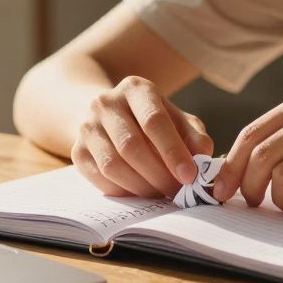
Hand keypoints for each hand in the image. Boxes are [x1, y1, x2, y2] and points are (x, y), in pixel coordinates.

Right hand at [71, 76, 214, 197]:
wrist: (108, 115)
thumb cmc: (151, 119)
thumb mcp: (176, 119)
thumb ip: (194, 136)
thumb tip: (204, 159)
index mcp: (135, 88)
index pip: (153, 120)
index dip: (173, 151)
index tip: (190, 176)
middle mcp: (106, 103)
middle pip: (131, 146)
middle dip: (159, 175)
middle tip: (179, 193)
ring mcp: (87, 127)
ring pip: (113, 166)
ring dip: (142, 187)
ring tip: (162, 193)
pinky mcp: (77, 151)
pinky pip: (101, 180)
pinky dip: (125, 192)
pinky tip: (142, 192)